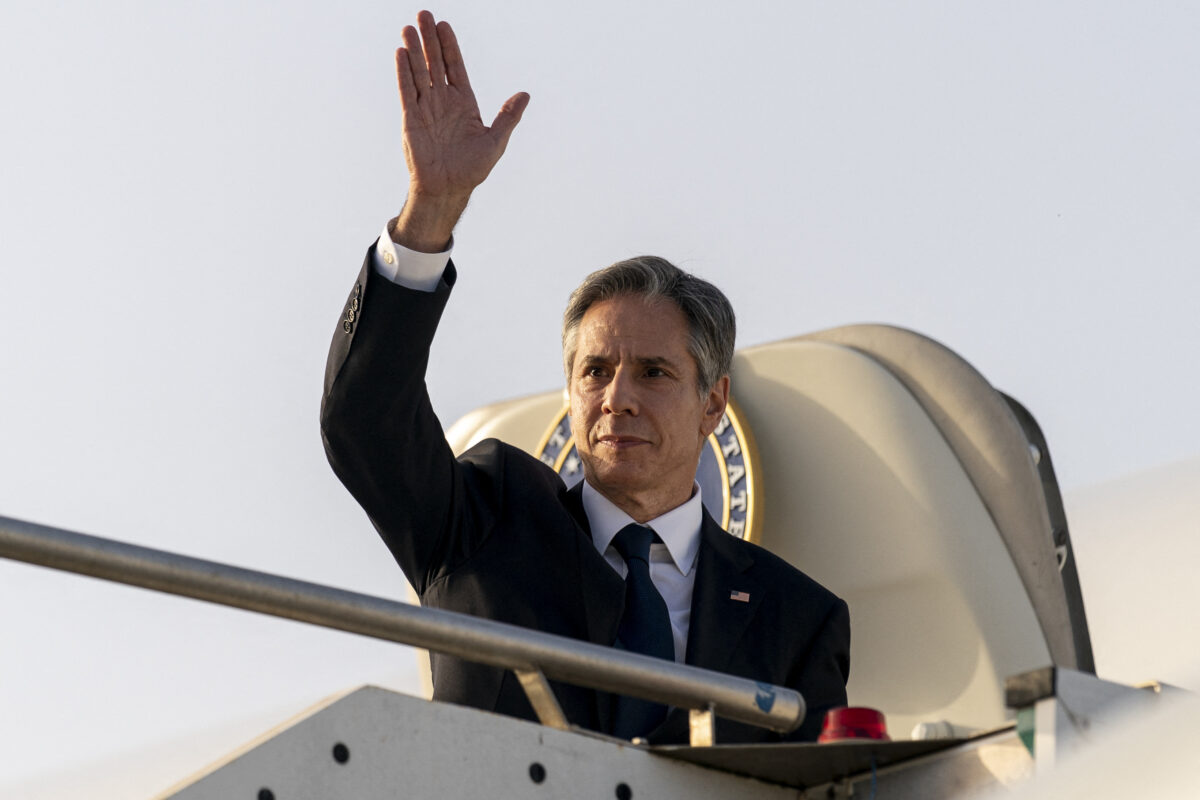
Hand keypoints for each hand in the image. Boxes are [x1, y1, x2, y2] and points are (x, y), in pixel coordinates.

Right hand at [391, 11, 528, 251]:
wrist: (449, 189)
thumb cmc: (472, 169)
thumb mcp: (496, 141)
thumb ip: (508, 116)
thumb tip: (525, 95)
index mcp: (463, 103)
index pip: (455, 67)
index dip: (450, 46)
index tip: (444, 26)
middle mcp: (443, 101)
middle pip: (435, 63)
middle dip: (430, 40)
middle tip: (424, 14)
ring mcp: (426, 108)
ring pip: (419, 72)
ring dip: (414, 50)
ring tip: (409, 28)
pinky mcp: (411, 119)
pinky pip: (407, 91)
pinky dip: (404, 73)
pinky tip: (401, 53)